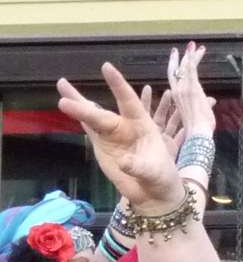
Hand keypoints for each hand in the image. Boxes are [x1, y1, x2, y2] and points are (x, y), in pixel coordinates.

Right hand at [57, 63, 181, 210]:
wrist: (154, 194)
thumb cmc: (161, 179)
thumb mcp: (155, 173)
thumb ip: (140, 166)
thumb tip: (124, 162)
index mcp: (142, 125)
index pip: (129, 101)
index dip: (118, 85)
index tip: (106, 67)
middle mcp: (125, 126)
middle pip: (102, 114)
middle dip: (83, 106)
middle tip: (64, 96)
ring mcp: (112, 136)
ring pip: (92, 116)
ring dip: (76, 104)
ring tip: (61, 85)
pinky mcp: (103, 146)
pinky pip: (89, 129)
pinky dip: (78, 118)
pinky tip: (65, 103)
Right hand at [168, 42, 215, 139]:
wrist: (198, 134)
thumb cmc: (199, 131)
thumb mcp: (202, 115)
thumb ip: (206, 104)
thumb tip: (213, 100)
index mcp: (177, 99)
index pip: (174, 80)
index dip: (175, 69)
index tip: (178, 61)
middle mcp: (177, 92)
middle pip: (176, 71)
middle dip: (178, 59)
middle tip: (180, 49)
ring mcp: (183, 89)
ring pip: (185, 67)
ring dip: (191, 56)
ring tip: (195, 46)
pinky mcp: (191, 87)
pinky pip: (191, 69)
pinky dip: (193, 58)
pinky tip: (196, 49)